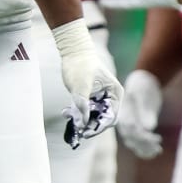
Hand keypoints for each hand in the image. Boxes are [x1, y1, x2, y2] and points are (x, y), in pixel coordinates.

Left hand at [52, 21, 121, 147]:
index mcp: (115, 94)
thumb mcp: (80, 86)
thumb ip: (82, 105)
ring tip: (67, 115)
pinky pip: (86, 111)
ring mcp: (101, 98)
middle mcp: (111, 97)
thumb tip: (83, 123)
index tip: (85, 131)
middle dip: (88, 124)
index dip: (99, 127)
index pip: (111, 118)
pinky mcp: (91, 98)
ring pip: (93, 117)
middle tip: (75, 127)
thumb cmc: (80, 65)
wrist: (73, 50)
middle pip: (102, 119)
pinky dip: (77, 113)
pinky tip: (66, 112)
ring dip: (81, 119)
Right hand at [116, 68, 164, 159]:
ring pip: (134, 144)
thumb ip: (145, 110)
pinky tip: (155, 153)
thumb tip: (149, 128)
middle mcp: (124, 123)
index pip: (130, 129)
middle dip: (144, 144)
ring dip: (145, 149)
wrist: (143, 83)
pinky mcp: (138, 130)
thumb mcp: (144, 95)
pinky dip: (145, 150)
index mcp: (123, 114)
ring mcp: (130, 128)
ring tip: (158, 151)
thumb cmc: (142, 87)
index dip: (141, 136)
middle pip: (132, 138)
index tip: (155, 138)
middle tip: (158, 146)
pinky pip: (138, 143)